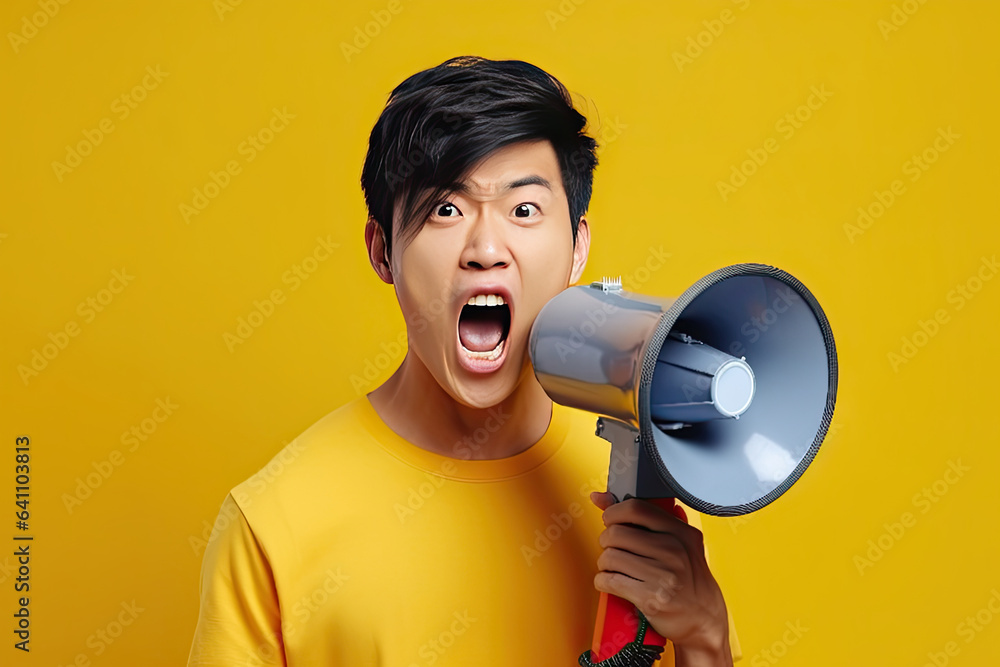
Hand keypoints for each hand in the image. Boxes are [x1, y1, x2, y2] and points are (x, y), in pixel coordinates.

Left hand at [589, 491, 732, 666]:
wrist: (704, 619)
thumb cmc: (688, 579)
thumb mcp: (678, 543)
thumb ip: (647, 518)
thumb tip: (600, 497)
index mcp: (681, 533)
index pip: (636, 508)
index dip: (613, 512)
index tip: (610, 520)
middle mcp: (674, 551)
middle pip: (616, 533)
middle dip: (606, 542)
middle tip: (613, 550)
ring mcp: (663, 575)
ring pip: (609, 557)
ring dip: (605, 564)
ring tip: (614, 568)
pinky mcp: (651, 598)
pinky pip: (610, 581)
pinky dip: (603, 581)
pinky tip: (612, 582)